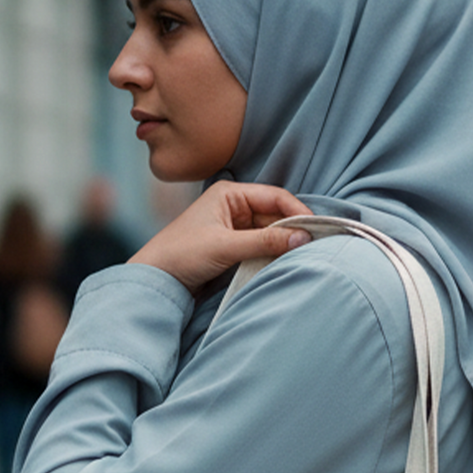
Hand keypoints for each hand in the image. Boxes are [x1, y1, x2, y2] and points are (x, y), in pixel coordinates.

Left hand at [129, 182, 312, 292]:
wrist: (155, 279)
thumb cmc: (182, 255)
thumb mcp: (225, 247)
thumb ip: (264, 242)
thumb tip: (302, 238)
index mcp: (230, 193)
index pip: (275, 197)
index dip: (297, 212)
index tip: (316, 229)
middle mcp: (234, 206)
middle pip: (275, 214)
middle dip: (293, 229)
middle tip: (315, 245)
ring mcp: (234, 226)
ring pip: (270, 232)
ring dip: (284, 243)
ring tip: (302, 255)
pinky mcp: (233, 246)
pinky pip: (261, 246)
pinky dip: (273, 253)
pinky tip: (284, 261)